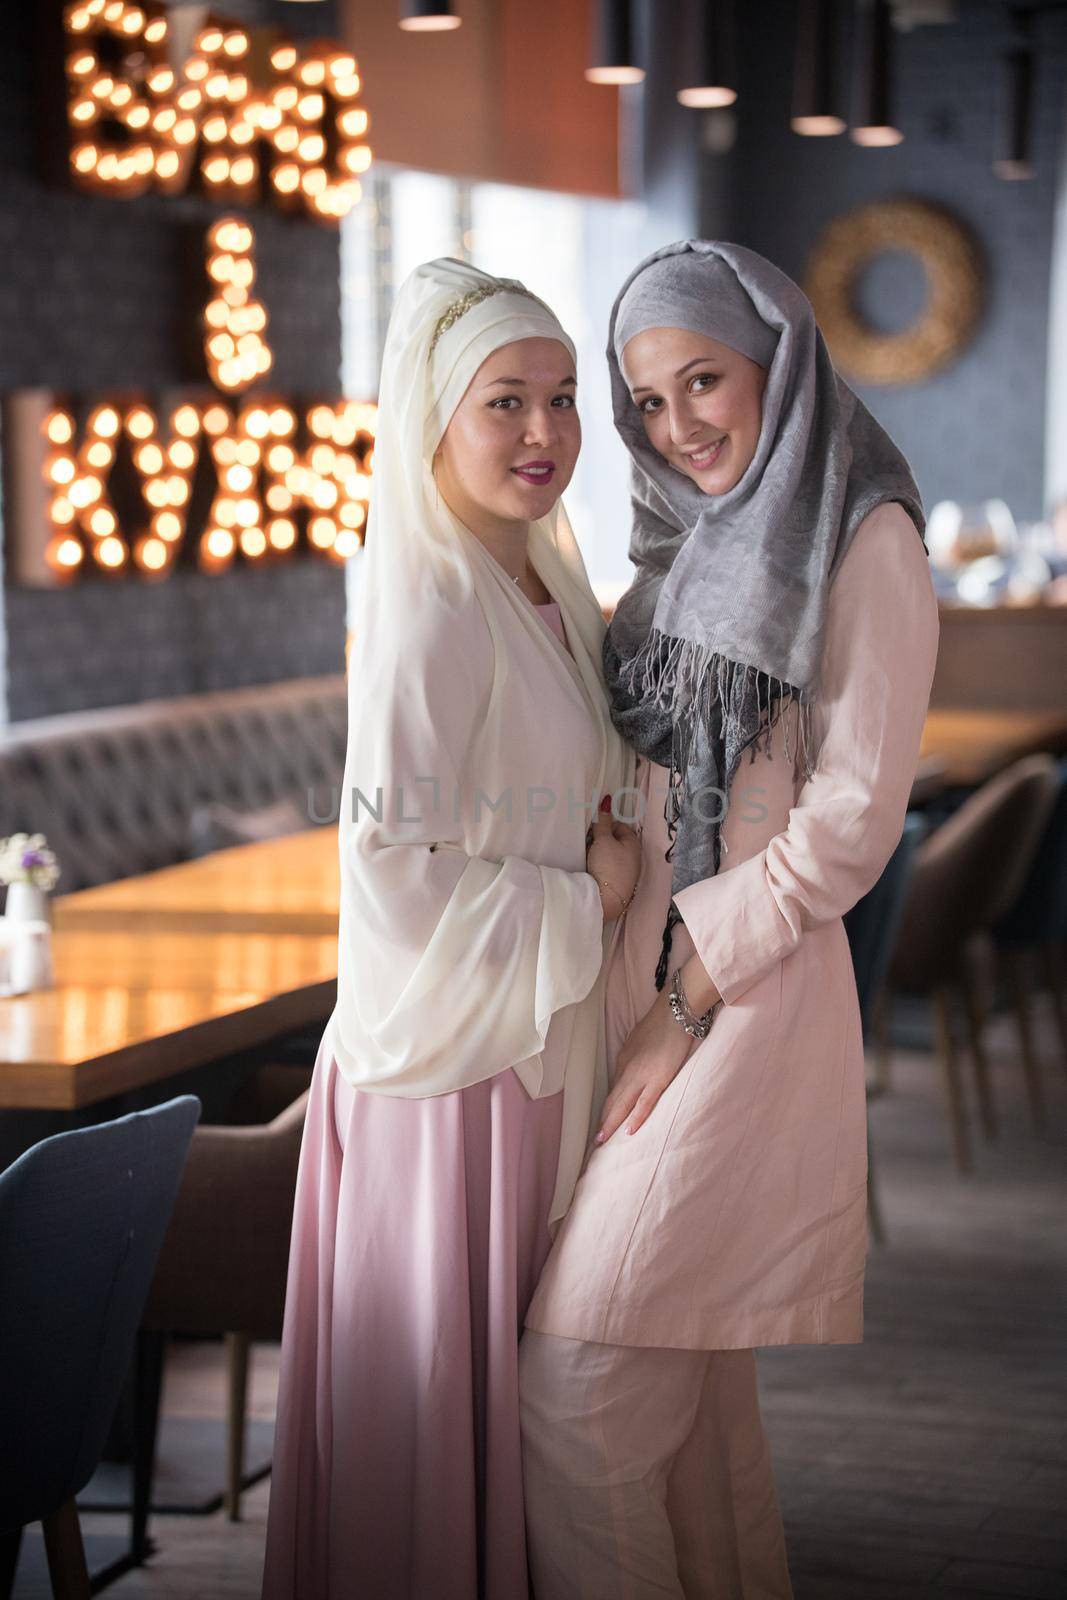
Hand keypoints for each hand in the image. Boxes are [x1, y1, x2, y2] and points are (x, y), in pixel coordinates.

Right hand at [587, 800, 640, 921]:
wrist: (605, 900)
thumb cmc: (608, 865)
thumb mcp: (604, 840)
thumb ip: (604, 821)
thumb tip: (607, 800)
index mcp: (634, 843)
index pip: (619, 826)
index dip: (605, 825)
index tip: (592, 829)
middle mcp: (633, 856)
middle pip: (614, 840)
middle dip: (600, 838)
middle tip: (588, 841)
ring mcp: (626, 871)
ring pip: (609, 854)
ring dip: (598, 852)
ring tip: (588, 854)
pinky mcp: (617, 883)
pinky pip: (607, 867)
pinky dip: (599, 864)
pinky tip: (590, 866)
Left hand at [595, 987, 693, 1142]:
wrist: (674, 1012)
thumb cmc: (660, 1024)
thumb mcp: (638, 1041)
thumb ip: (633, 1058)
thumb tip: (630, 1071)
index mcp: (624, 1061)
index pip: (613, 1090)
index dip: (606, 1108)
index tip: (601, 1123)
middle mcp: (628, 1070)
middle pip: (612, 1100)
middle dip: (603, 1121)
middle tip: (595, 1140)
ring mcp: (642, 1075)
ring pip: (622, 1105)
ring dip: (611, 1123)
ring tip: (602, 1141)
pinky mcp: (658, 1078)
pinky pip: (645, 1103)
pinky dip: (636, 1118)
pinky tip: (628, 1132)